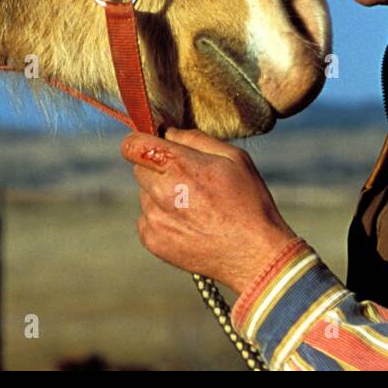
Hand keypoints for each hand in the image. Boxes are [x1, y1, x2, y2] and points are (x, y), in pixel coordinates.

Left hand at [121, 126, 300, 295]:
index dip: (140, 142)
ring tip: (193, 206)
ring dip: (160, 195)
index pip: (132, 145)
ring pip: (144, 194)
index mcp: (178, 165)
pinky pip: (146, 219)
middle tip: (187, 180)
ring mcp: (154, 219)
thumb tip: (168, 133)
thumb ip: (196, 139)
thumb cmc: (249, 202)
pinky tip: (188, 223)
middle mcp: (160, 192)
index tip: (153, 146)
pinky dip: (161, 218)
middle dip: (156, 168)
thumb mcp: (234, 158)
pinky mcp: (152, 241)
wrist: (255, 254)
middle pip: (138, 168)